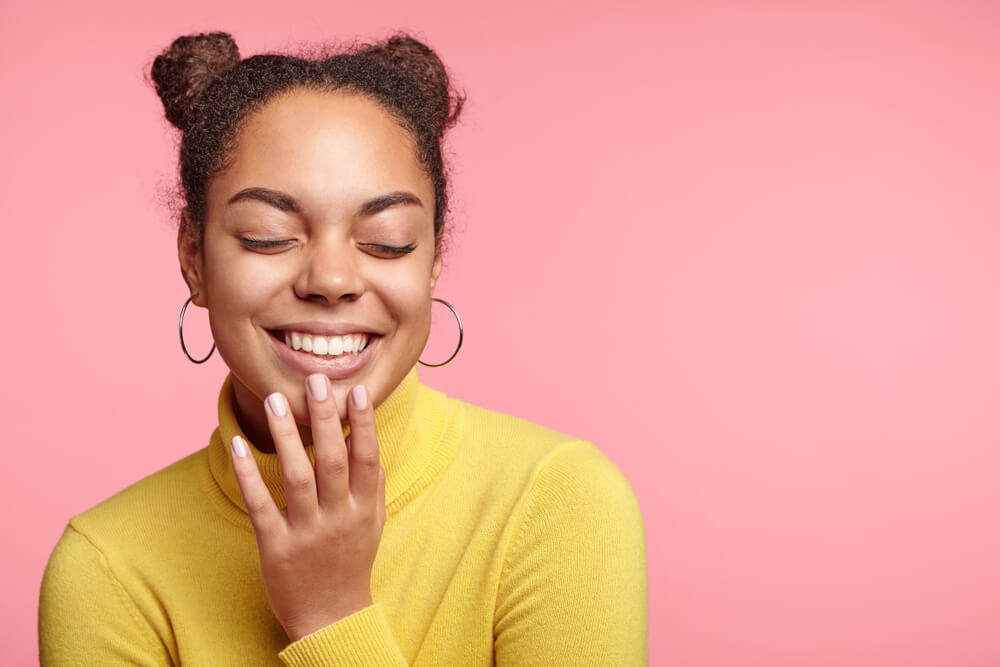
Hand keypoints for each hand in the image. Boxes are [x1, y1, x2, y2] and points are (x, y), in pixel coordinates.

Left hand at [229, 374, 386, 641]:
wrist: (331, 620)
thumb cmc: (351, 565)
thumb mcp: (372, 526)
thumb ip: (373, 487)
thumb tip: (372, 448)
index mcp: (364, 510)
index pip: (367, 459)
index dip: (363, 425)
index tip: (358, 391)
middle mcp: (339, 518)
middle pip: (332, 460)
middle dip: (324, 418)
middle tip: (316, 381)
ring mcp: (307, 532)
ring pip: (297, 476)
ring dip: (286, 436)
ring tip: (277, 400)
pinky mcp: (275, 547)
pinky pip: (260, 504)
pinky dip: (249, 473)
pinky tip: (239, 445)